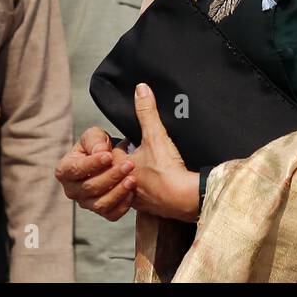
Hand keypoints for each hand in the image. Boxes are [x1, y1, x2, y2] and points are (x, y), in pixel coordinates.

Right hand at [54, 126, 136, 220]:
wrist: (108, 159)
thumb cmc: (97, 146)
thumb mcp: (93, 136)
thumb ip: (95, 140)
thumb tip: (100, 151)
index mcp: (64, 170)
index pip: (76, 169)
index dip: (92, 163)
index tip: (109, 156)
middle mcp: (72, 190)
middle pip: (89, 187)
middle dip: (111, 176)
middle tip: (129, 165)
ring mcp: (86, 203)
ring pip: (100, 204)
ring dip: (118, 192)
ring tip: (132, 179)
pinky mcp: (101, 212)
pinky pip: (111, 214)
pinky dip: (123, 205)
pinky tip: (132, 191)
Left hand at [127, 83, 198, 221]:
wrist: (184, 198)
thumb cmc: (167, 168)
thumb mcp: (155, 135)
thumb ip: (147, 112)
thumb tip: (140, 88)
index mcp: (121, 167)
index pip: (111, 154)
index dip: (118, 145)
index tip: (126, 140)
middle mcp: (125, 184)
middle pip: (118, 170)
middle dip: (125, 161)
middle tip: (134, 153)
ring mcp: (136, 199)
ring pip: (129, 186)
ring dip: (134, 177)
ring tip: (145, 168)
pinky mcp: (150, 208)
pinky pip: (142, 199)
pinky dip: (146, 191)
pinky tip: (156, 185)